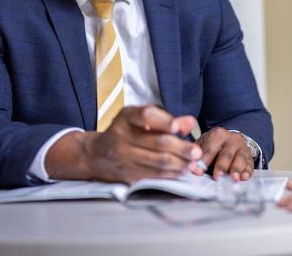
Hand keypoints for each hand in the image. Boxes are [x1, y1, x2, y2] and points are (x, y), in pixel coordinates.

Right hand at [46, 105, 202, 183]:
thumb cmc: (124, 132)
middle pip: (157, 142)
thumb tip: (190, 122)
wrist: (95, 154)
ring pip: (157, 162)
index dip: (164, 121)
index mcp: (127, 117)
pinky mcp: (127, 174)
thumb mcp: (140, 119)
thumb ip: (166, 119)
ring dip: (179, 164)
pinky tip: (180, 171)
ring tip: (192, 164)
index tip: (177, 127)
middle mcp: (122, 135)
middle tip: (196, 152)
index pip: (146, 116)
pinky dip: (170, 174)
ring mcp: (123, 156)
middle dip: (181, 149)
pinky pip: (153, 175)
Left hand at [193, 127, 253, 180]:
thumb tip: (192, 168)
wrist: (230, 140)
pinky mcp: (249, 157)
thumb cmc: (213, 145)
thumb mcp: (204, 144)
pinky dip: (247, 172)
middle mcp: (232, 139)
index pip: (210, 148)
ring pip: (240, 159)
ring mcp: (242, 148)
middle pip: (226, 154)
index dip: (204, 161)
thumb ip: (198, 155)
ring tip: (233, 178)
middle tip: (217, 177)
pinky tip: (244, 178)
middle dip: (222, 166)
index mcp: (218, 134)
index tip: (199, 172)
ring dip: (236, 170)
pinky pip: (250, 164)